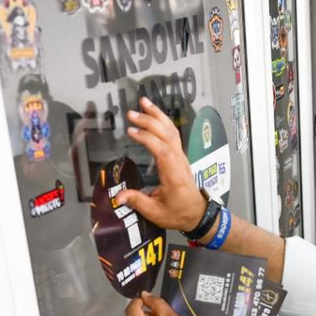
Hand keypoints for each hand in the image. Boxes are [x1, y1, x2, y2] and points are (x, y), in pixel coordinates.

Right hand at [117, 97, 206, 231]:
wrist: (197, 213)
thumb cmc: (178, 213)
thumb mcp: (156, 213)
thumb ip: (137, 202)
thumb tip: (118, 197)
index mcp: (174, 176)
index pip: (163, 151)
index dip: (147, 139)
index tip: (131, 132)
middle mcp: (179, 162)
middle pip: (167, 135)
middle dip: (150, 121)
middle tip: (131, 113)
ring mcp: (181, 157)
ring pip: (172, 131)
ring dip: (158, 115)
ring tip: (143, 102)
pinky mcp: (179, 155)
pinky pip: (172, 133)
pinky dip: (162, 120)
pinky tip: (152, 112)